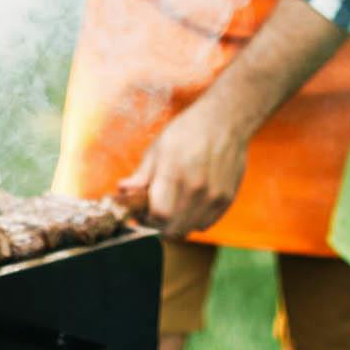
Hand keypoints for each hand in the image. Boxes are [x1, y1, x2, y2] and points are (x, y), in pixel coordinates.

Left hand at [114, 98, 253, 240]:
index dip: (145, 219)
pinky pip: (205, 224)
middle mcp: (197, 188)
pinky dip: (193, 220)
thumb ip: (141, 175)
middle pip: (172, 228)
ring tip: (171, 206)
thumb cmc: (187, 131)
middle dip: (157, 224)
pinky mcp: (227, 199)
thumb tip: (122, 191)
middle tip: (152, 211)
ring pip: (188, 229)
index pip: (158, 215)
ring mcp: (214, 196)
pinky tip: (188, 204)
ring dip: (175, 224)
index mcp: (175, 173)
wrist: (225, 121)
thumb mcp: (158, 148)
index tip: (141, 212)